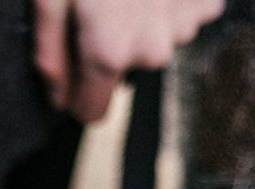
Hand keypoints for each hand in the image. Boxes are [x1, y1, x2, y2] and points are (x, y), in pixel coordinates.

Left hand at [35, 0, 223, 121]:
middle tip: (95, 1)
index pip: (92, 112)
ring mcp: (184, 26)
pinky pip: (179, 16)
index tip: (68, 73)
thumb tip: (56, 97)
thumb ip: (49, 52)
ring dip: (138, 21)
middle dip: (107, 46)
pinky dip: (165, 2)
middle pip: (122, 70)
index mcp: (109, 53)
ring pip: (152, 42)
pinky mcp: (206, 4)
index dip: (75, 95)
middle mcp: (152, 51)